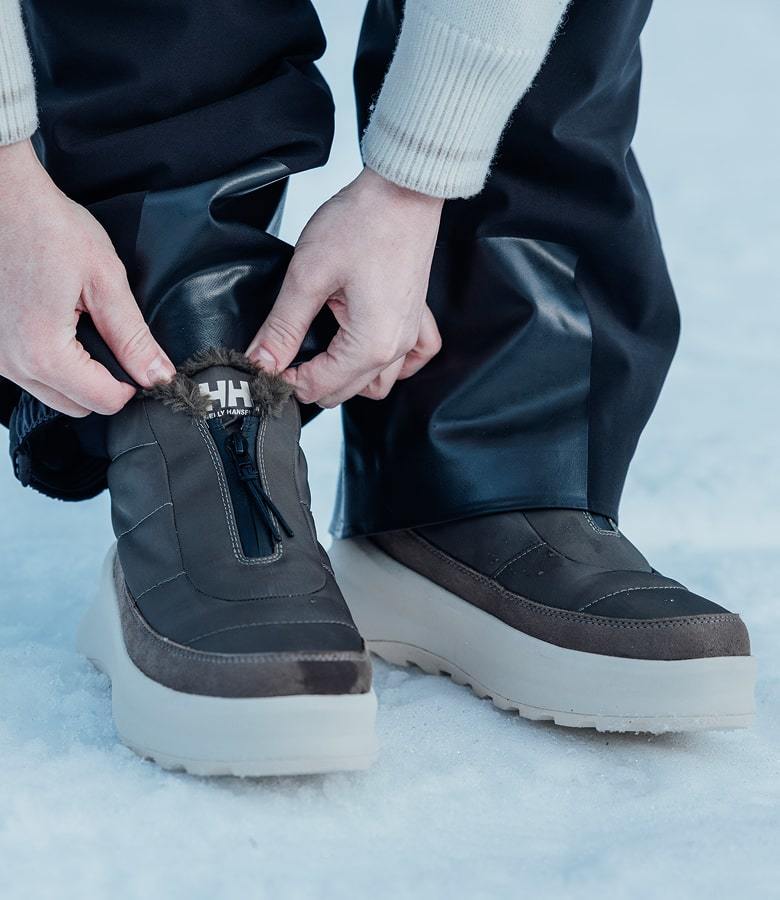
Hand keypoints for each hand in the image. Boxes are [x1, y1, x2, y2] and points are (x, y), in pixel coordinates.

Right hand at [0, 140, 174, 417]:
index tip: (139, 357)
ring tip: (85, 327)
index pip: (104, 401)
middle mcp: (12, 363)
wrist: (2, 197)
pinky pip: (30, 374)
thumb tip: (159, 375)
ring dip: (77, 375)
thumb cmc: (46, 226)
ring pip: (53, 393)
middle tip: (115, 341)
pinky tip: (61, 326)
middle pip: (77, 405)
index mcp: (43, 352)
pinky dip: (52, 362)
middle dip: (104, 383)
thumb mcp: (105, 280)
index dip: (133, 384)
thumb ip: (134, 336)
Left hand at [247, 167, 442, 406]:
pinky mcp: (416, 318)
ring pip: (376, 384)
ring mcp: (410, 335)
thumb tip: (260, 362)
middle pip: (344, 392)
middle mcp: (395, 348)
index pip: (317, 387)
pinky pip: (410, 361)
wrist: (403, 190)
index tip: (264, 363)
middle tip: (281, 356)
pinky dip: (390, 365)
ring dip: (345, 377)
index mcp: (369, 344)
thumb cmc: (362, 222)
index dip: (283, 379)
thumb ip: (281, 327)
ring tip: (319, 352)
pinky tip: (367, 349)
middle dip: (308, 381)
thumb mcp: (307, 276)